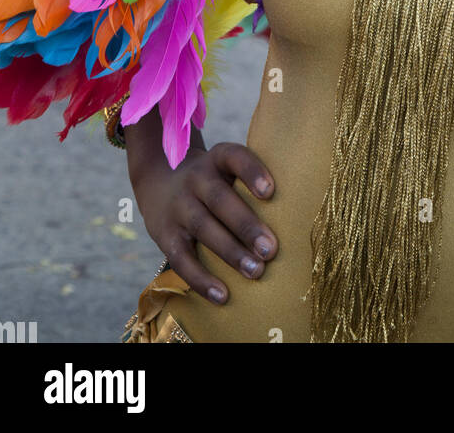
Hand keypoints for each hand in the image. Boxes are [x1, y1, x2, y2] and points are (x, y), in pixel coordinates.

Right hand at [135, 141, 278, 303]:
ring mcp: (178, 206)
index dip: (251, 172)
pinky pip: (182, 259)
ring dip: (231, 252)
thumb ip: (252, 184)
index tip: (270, 191)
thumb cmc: (213, 182)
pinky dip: (202, 279)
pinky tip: (223, 295)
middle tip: (271, 249)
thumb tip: (294, 218)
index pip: (234, 157)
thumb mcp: (226, 169)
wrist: (159, 184)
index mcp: (217, 159)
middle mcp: (195, 179)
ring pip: (203, 228)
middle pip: (219, 199)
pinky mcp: (164, 235)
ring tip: (256, 271)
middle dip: (246, 225)